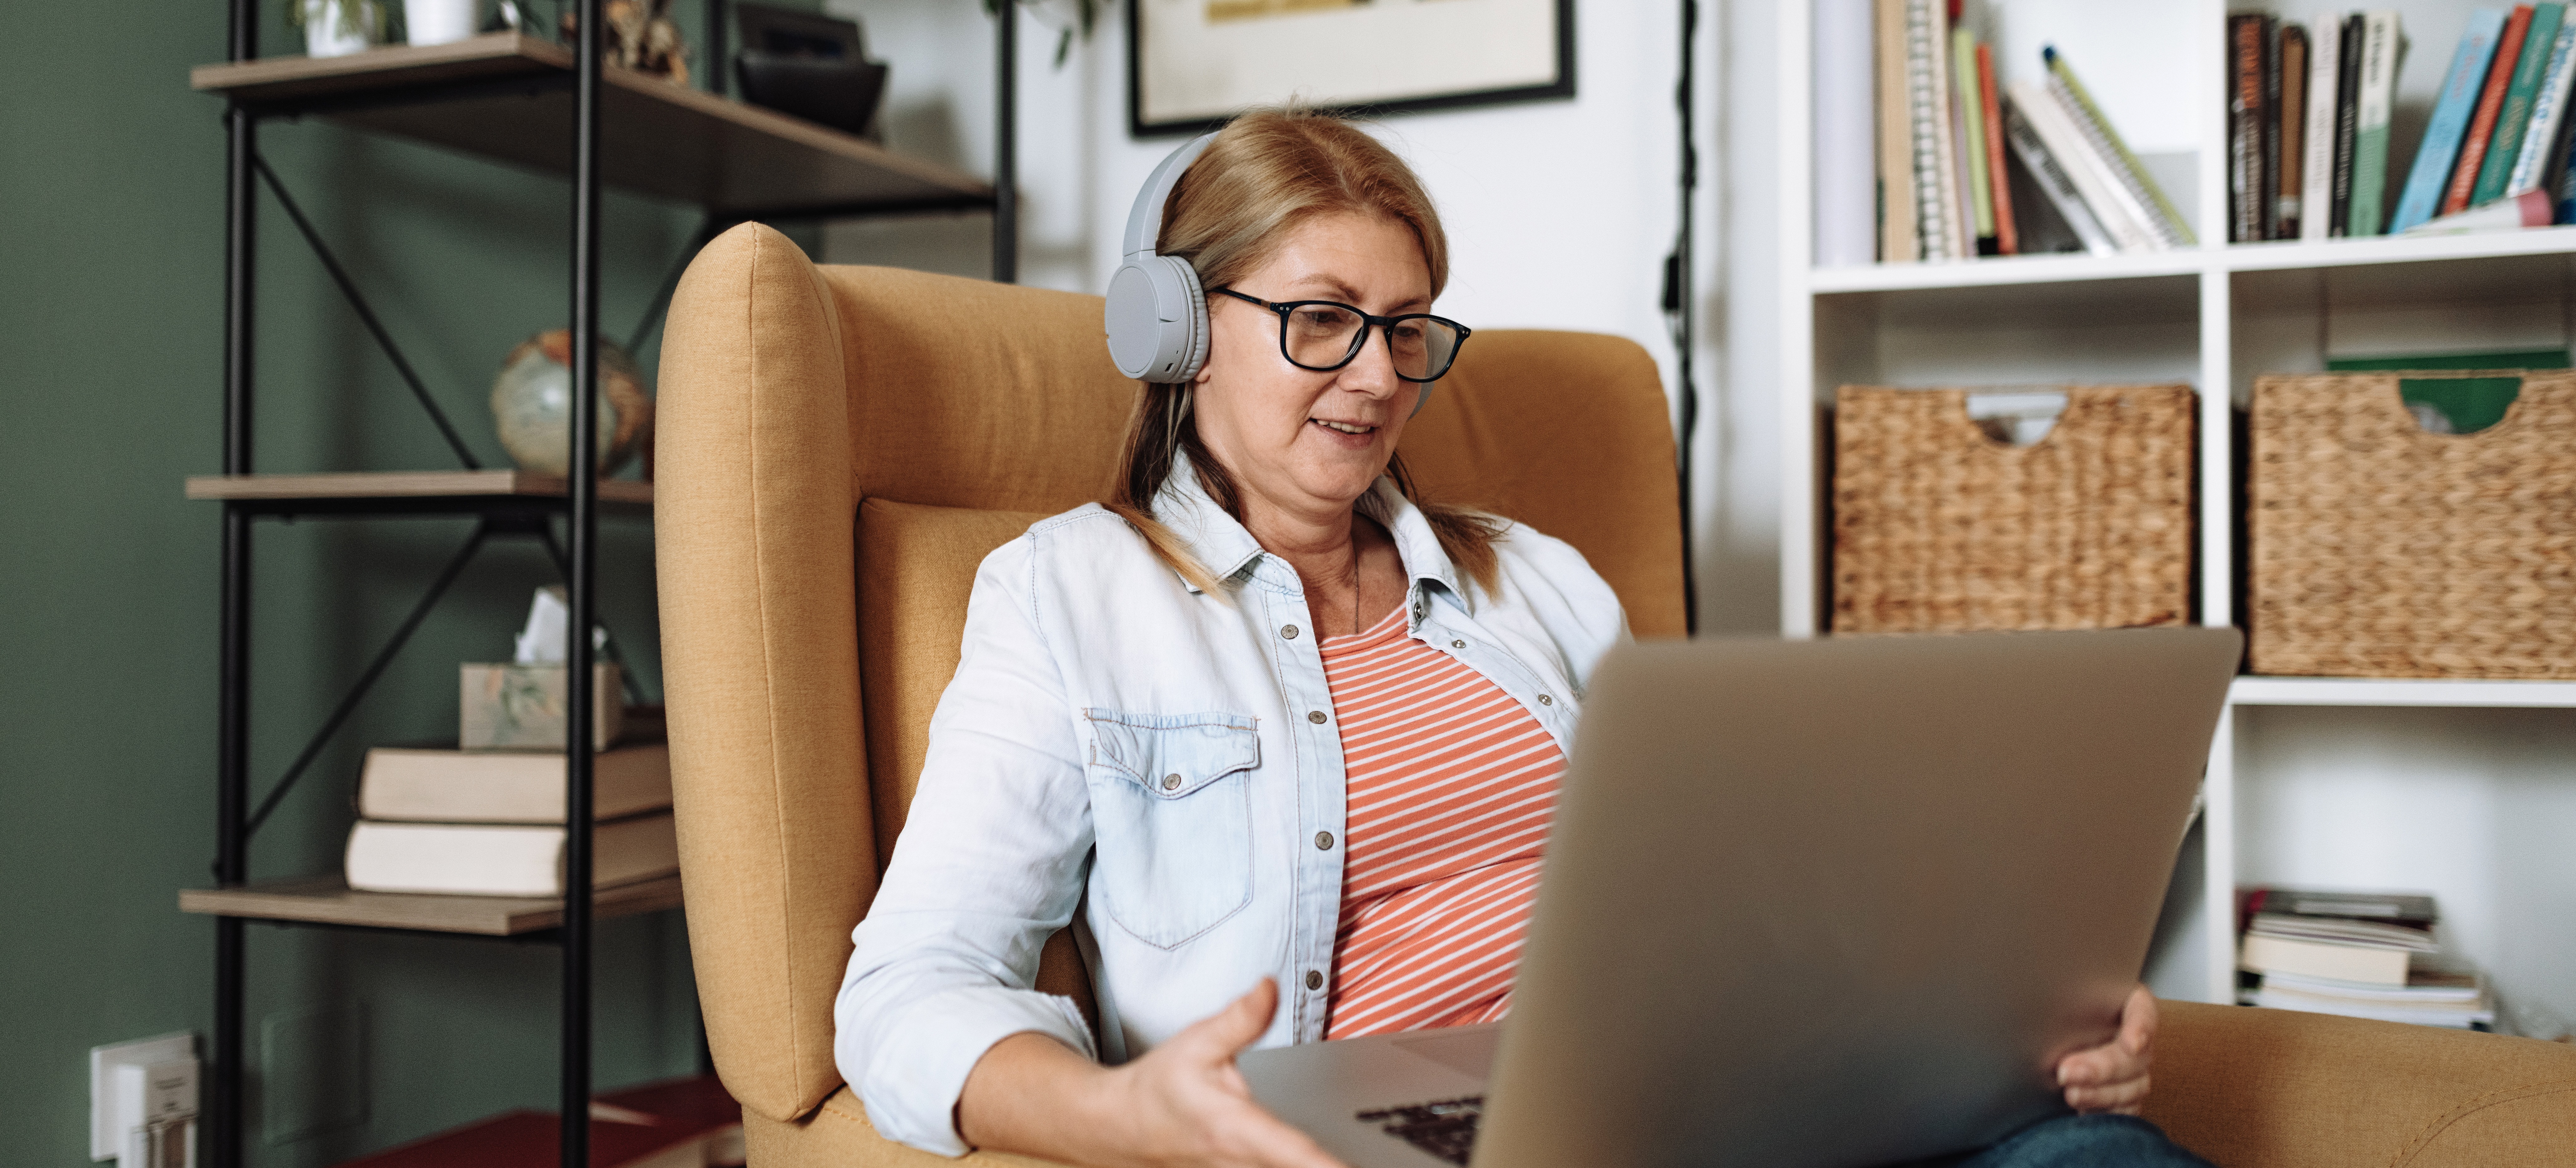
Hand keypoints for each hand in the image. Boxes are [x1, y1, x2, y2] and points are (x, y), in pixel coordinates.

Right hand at [960, 978, 1346, 1167]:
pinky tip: (1338, 1160)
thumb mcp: (1198, 1043)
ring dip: (1322, 1167)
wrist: (1123, 1126)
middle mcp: (1244, 1163)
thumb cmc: (1163, 1086)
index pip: (1295, 1153)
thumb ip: (1240, 1018)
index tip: (1357, 1167)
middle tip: (1389, 1159)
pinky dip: (1307, 1166)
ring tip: (1374, 1159)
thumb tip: (1270, 986)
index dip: (1327, 1165)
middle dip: (1336, 1167)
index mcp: (1237, 1129)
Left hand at [2055, 984, 2154, 1115]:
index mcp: (2130, 1005)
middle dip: (2102, 1068)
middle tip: (2067, 1071)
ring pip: (2132, 1088)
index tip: (2131, 1043)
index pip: (2142, 1012)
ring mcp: (2135, 1071)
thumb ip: (2064, 992)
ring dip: (2101, 1094)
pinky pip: (2126, 1110)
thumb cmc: (2065, 1005)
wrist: (2059, 1029)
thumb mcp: (2064, 991)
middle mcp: (2137, 1040)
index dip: (2140, 1029)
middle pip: (2134, 1058)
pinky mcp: (2125, 1095)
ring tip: (2071, 1094)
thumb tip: (2043, 994)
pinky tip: (2083, 1111)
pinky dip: (2105, 1112)